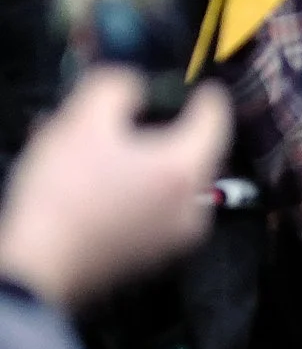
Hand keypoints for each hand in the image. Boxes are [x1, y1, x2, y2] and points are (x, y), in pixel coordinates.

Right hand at [0, 69, 228, 308]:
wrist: (38, 265)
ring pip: (165, 181)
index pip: (215, 120)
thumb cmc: (63, 195)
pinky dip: (129, 189)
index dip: (207, 98)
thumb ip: (115, 87)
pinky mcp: (148, 256)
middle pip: (191, 153)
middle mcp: (192, 206)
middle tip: (136, 117)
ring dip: (138, 160)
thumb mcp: (82, 122)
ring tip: (99, 146)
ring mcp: (173, 236)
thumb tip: (132, 82)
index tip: (205, 88)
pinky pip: (149, 208)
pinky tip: (93, 179)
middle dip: (163, 130)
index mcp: (186, 169)